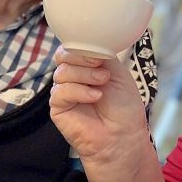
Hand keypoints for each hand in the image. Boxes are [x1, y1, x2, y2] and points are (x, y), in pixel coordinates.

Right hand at [49, 49, 149, 166]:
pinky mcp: (58, 108)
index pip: (71, 48)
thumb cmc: (123, 108)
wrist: (123, 136)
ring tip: (102, 86)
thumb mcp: (117, 73)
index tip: (98, 55)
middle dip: (81, 59)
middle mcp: (73, 77)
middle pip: (62, 56)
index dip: (82, 47)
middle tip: (100, 70)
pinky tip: (95, 97)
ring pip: (62, 72)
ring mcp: (64, 92)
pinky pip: (60, 92)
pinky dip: (79, 91)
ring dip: (84, 76)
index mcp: (85, 67)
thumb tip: (88, 45)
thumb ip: (101, 56)